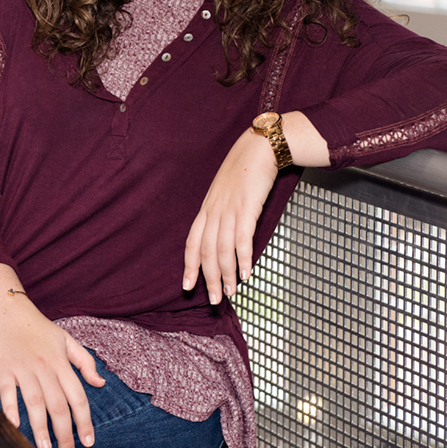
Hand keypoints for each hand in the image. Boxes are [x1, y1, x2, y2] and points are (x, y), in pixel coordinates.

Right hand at [0, 293, 105, 447]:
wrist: (9, 311)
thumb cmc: (39, 328)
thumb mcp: (68, 340)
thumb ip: (85, 362)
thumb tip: (100, 383)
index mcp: (62, 362)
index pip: (78, 396)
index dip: (85, 421)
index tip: (88, 441)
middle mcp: (45, 367)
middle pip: (58, 405)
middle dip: (65, 434)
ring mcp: (23, 369)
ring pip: (35, 402)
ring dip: (40, 427)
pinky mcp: (3, 369)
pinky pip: (8, 392)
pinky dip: (10, 409)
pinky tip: (15, 426)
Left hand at [182, 128, 278, 304]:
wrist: (259, 147)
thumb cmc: (244, 169)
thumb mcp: (226, 192)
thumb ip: (221, 212)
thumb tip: (224, 236)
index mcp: (207, 208)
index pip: (192, 242)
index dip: (188, 266)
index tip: (187, 286)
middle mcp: (214, 211)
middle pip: (205, 251)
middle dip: (209, 279)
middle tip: (214, 300)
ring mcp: (229, 210)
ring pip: (222, 249)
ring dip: (226, 274)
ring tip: (230, 293)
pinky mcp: (247, 207)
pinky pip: (242, 239)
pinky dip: (243, 259)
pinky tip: (246, 274)